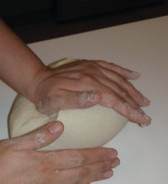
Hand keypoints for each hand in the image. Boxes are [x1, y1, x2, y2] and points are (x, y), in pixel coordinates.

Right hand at [0, 121, 119, 183]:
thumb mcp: (12, 145)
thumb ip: (38, 137)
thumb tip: (60, 126)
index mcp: (45, 162)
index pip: (78, 156)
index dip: (97, 154)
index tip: (111, 152)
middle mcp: (51, 178)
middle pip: (82, 171)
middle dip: (101, 165)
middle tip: (116, 162)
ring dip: (94, 178)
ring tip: (108, 174)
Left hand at [30, 59, 150, 125]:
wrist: (38, 80)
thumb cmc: (45, 96)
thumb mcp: (54, 102)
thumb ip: (75, 100)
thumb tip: (98, 98)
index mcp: (86, 85)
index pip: (113, 99)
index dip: (129, 110)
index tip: (141, 119)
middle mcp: (92, 74)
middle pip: (119, 89)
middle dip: (134, 103)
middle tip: (145, 115)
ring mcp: (92, 68)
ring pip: (118, 78)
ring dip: (132, 90)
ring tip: (143, 101)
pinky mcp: (90, 65)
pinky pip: (110, 66)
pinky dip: (123, 71)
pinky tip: (133, 75)